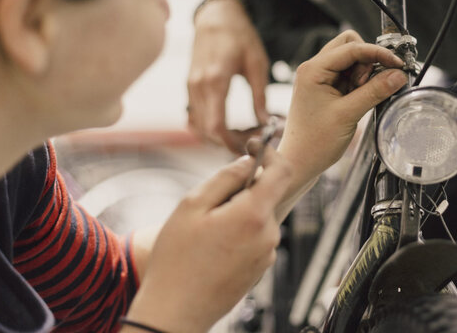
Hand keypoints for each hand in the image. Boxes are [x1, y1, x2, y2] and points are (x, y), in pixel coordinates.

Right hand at [125, 154, 291, 332]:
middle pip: (266, 194)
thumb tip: (249, 161)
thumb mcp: (192, 206)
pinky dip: (238, 232)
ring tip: (205, 231)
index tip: (253, 145)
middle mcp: (268, 234)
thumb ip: (225, 177)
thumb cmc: (177, 260)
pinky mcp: (260, 269)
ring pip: (258, 216)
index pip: (282, 170)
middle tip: (209, 202)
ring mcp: (266, 254)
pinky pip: (254, 237)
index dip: (270, 151)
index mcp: (254, 215)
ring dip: (237, 213)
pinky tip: (211, 248)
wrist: (174, 313)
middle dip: (243, 189)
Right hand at [187, 0, 269, 152]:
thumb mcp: (257, 64)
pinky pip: (193, 116)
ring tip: (241, 135)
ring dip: (216, 137)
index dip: (230, 143)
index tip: (247, 149)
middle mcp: (198, 86)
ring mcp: (190, 87)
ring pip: (197, 126)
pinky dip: (207, 127)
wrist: (216, 16)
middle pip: (206, 131)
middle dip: (226, 143)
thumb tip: (267, 123)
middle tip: (250, 142)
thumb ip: (260, 96)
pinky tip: (226, 125)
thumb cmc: (240, 36)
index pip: (216, 125)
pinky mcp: (189, 87)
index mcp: (215, 80)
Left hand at [277, 30, 406, 181]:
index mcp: (313, 70)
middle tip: (373, 83)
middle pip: (349, 46)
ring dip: (364, 73)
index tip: (397, 63)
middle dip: (367, 60)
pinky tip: (359, 99)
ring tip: (362, 96)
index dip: (377, 53)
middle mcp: (314, 69)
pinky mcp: (326, 89)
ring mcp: (319, 78)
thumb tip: (398, 75)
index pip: (351, 48)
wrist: (300, 163)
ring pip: (351, 60)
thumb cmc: (314, 142)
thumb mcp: (349, 115)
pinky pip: (349, 75)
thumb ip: (375, 92)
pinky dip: (360, 83)